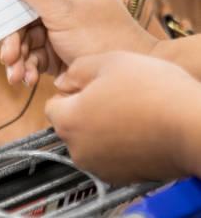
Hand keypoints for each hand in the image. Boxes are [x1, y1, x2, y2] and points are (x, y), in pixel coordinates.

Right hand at [0, 0, 157, 85]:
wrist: (127, 80)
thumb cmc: (104, 38)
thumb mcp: (63, 11)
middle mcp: (63, 0)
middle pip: (22, 15)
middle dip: (14, 40)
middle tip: (7, 57)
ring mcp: (60, 26)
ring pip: (25, 38)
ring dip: (19, 58)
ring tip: (16, 76)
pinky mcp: (58, 49)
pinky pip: (33, 55)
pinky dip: (28, 67)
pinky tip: (27, 78)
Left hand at [46, 52, 200, 183]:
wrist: (194, 126)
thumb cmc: (154, 92)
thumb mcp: (109, 61)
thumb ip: (76, 70)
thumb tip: (62, 81)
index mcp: (68, 121)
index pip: (52, 105)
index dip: (71, 92)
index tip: (92, 86)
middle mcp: (78, 150)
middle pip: (70, 125)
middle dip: (85, 110)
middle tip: (114, 95)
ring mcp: (100, 167)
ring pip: (90, 141)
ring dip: (102, 127)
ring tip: (130, 110)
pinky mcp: (122, 177)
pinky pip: (110, 156)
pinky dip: (119, 144)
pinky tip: (139, 128)